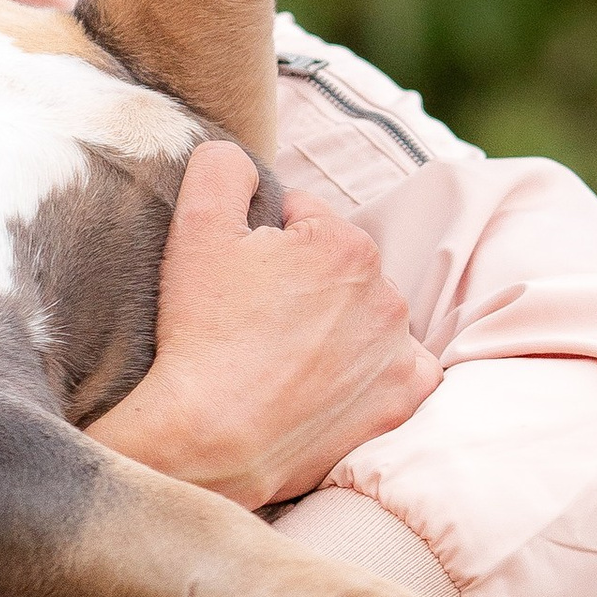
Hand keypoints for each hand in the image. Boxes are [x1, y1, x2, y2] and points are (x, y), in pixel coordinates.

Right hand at [91, 140, 436, 509]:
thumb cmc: (202, 333)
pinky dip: (370, 373)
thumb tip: (244, 159)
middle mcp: (386, 293)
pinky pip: (398, 370)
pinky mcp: (401, 400)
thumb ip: (223, 167)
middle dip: (303, 285)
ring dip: (335, 327)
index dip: (262, 245)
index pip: (303, 220)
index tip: (239, 284)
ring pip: (365, 318)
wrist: (211, 437)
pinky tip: (327, 384)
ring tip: (282, 359)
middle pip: (338, 270)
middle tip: (254, 324)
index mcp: (345, 243)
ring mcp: (398, 351)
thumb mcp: (195, 226)